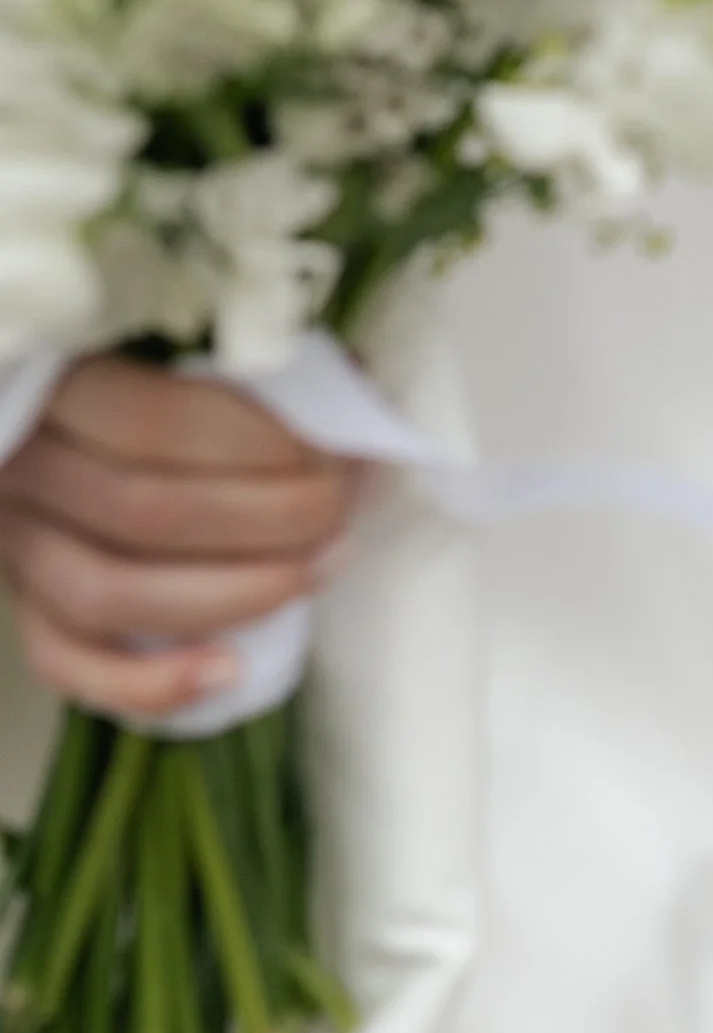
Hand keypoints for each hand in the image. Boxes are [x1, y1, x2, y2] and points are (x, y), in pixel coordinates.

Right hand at [0, 358, 358, 717]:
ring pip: (109, 594)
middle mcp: (21, 467)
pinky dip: (148, 682)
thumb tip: (358, 410)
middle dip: (270, 520)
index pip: (157, 422)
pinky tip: (230, 670)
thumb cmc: (158, 377)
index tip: (339, 454)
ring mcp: (16, 544)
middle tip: (341, 515)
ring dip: (233, 593)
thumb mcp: (195, 349)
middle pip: (144, 511)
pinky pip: (65, 663)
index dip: (262, 445)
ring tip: (318, 570)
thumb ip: (267, 368)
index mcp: (55, 383)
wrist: (64, 422)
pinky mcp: (22, 607)